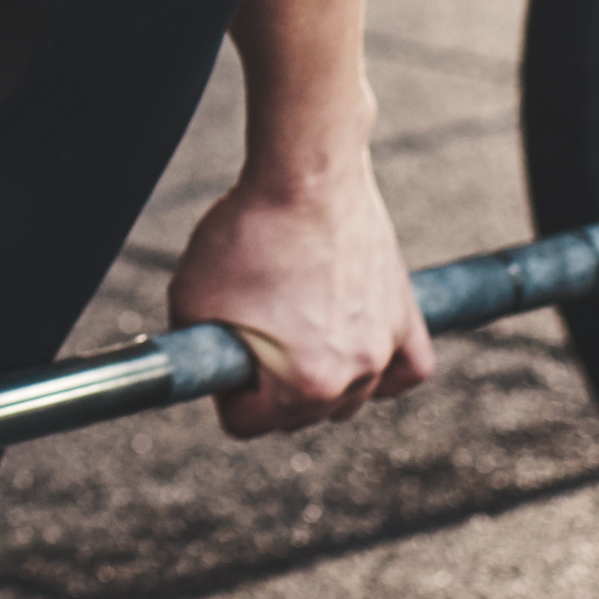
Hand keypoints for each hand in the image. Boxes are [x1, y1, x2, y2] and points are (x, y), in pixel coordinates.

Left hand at [168, 155, 432, 440]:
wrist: (307, 175)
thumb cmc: (246, 233)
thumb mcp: (189, 301)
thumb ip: (197, 356)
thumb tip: (210, 377)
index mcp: (301, 384)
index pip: (245, 423)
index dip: (223, 387)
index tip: (221, 349)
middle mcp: (353, 376)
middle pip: (299, 417)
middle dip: (270, 386)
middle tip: (253, 332)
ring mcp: (384, 347)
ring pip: (349, 399)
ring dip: (320, 379)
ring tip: (294, 331)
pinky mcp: (406, 316)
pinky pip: (408, 372)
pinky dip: (385, 371)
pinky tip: (357, 353)